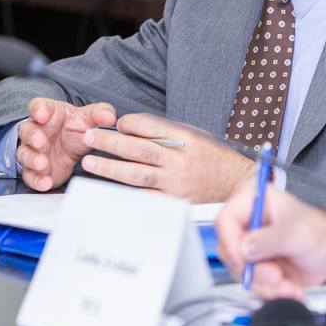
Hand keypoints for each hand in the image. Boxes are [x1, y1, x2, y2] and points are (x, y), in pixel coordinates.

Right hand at [17, 98, 115, 190]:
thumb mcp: (90, 117)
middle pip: (27, 131)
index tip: (42, 114)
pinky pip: (31, 175)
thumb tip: (110, 117)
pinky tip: (45, 182)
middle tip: (41, 142)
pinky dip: (36, 179)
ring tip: (43, 164)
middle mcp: (36, 131)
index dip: (38, 110)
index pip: (37, 106)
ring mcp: (34, 151)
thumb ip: (100, 114)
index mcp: (48, 113)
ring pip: (25, 154)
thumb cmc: (76, 127)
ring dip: (32, 159)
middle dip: (32, 137)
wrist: (73, 147)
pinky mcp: (36, 171)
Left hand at [78, 114, 252, 202]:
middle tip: (89, 137)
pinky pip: (143, 197)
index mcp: (186, 139)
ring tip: (89, 163)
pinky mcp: (173, 201)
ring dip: (109, 168)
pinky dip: (124, 192)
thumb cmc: (215, 160)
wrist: (236, 185)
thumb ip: (168, 132)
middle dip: (110, 142)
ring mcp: (175, 182)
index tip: (117, 124)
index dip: (128, 123)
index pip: (149, 126)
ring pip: (135, 174)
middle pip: (137, 148)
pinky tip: (107, 189)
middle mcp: (180, 160)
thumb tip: (133, 128)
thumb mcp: (197, 136)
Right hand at [214, 181, 325, 297]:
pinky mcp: (257, 268)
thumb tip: (244, 248)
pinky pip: (252, 285)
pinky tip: (289, 287)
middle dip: (255, 270)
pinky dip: (271, 291)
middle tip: (276, 275)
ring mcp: (252, 248)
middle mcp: (250, 224)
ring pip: (241, 273)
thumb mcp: (298, 232)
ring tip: (287, 282)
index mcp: (256, 202)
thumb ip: (270, 239)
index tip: (244, 260)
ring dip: (266, 284)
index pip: (226, 220)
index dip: (231, 243)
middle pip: (230, 251)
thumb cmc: (322, 233)